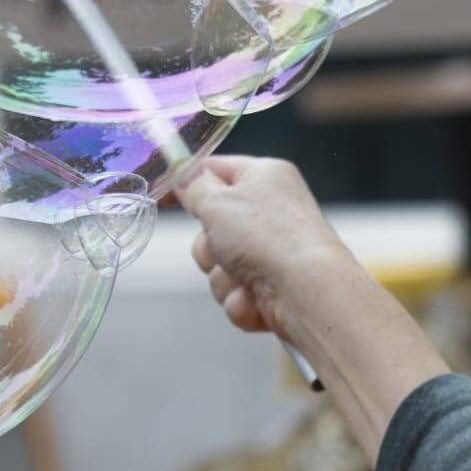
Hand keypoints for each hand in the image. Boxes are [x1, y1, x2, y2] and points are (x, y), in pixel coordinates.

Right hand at [178, 156, 350, 340]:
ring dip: (224, 278)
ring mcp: (273, 253)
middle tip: (223, 247)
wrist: (308, 292)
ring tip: (247, 278)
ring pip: (220, 267)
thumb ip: (193, 187)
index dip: (186, 184)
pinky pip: (235, 295)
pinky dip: (241, 301)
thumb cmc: (268, 237)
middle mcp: (271, 212)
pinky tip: (258, 299)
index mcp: (264, 177)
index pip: (215, 170)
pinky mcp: (273, 289)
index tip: (162, 198)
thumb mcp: (218, 201)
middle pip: (211, 227)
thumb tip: (182, 177)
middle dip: (208, 247)